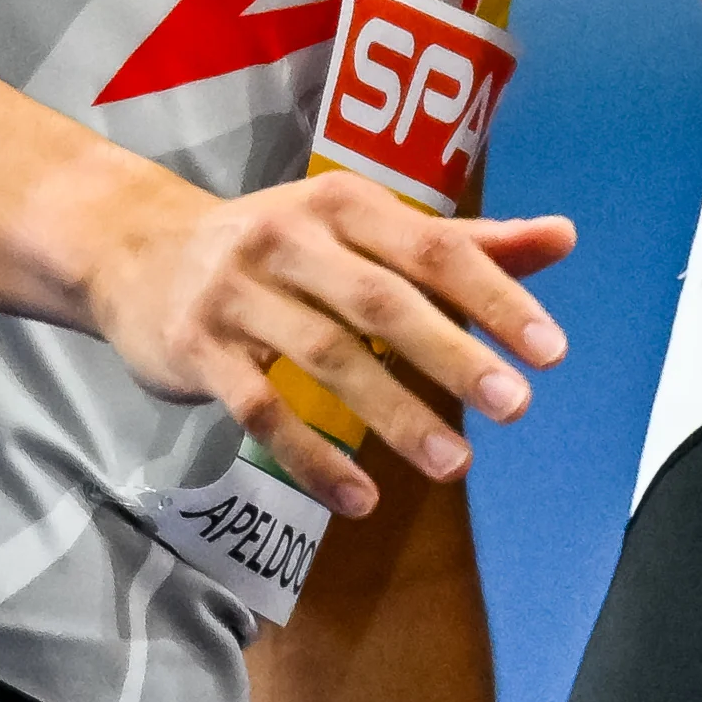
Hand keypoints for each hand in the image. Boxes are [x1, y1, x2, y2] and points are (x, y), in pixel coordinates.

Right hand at [75, 165, 572, 517]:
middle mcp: (288, 238)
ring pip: (325, 357)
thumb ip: (462, 242)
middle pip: (381, 301)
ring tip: (454, 463)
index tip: (550, 350)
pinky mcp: (198, 350)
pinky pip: (260, 409)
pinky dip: (312, 457)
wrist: (136, 251)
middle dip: (452, 355)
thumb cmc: (276, 244)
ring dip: (393, 413)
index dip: (493, 295)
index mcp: (342, 203)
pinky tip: (361, 498)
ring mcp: (238, 294)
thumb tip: (564, 236)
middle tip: (516, 405)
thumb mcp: (360, 226)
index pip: (431, 249)